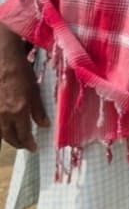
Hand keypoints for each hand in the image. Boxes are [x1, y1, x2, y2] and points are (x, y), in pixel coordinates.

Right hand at [0, 28, 47, 150]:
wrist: (3, 60)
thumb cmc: (20, 72)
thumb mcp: (35, 91)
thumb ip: (38, 110)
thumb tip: (44, 125)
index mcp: (18, 112)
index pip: (24, 136)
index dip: (29, 144)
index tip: (33, 148)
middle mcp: (3, 115)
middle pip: (9, 137)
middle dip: (18, 143)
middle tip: (25, 145)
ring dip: (7, 137)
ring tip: (15, 138)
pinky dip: (0, 128)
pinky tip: (5, 127)